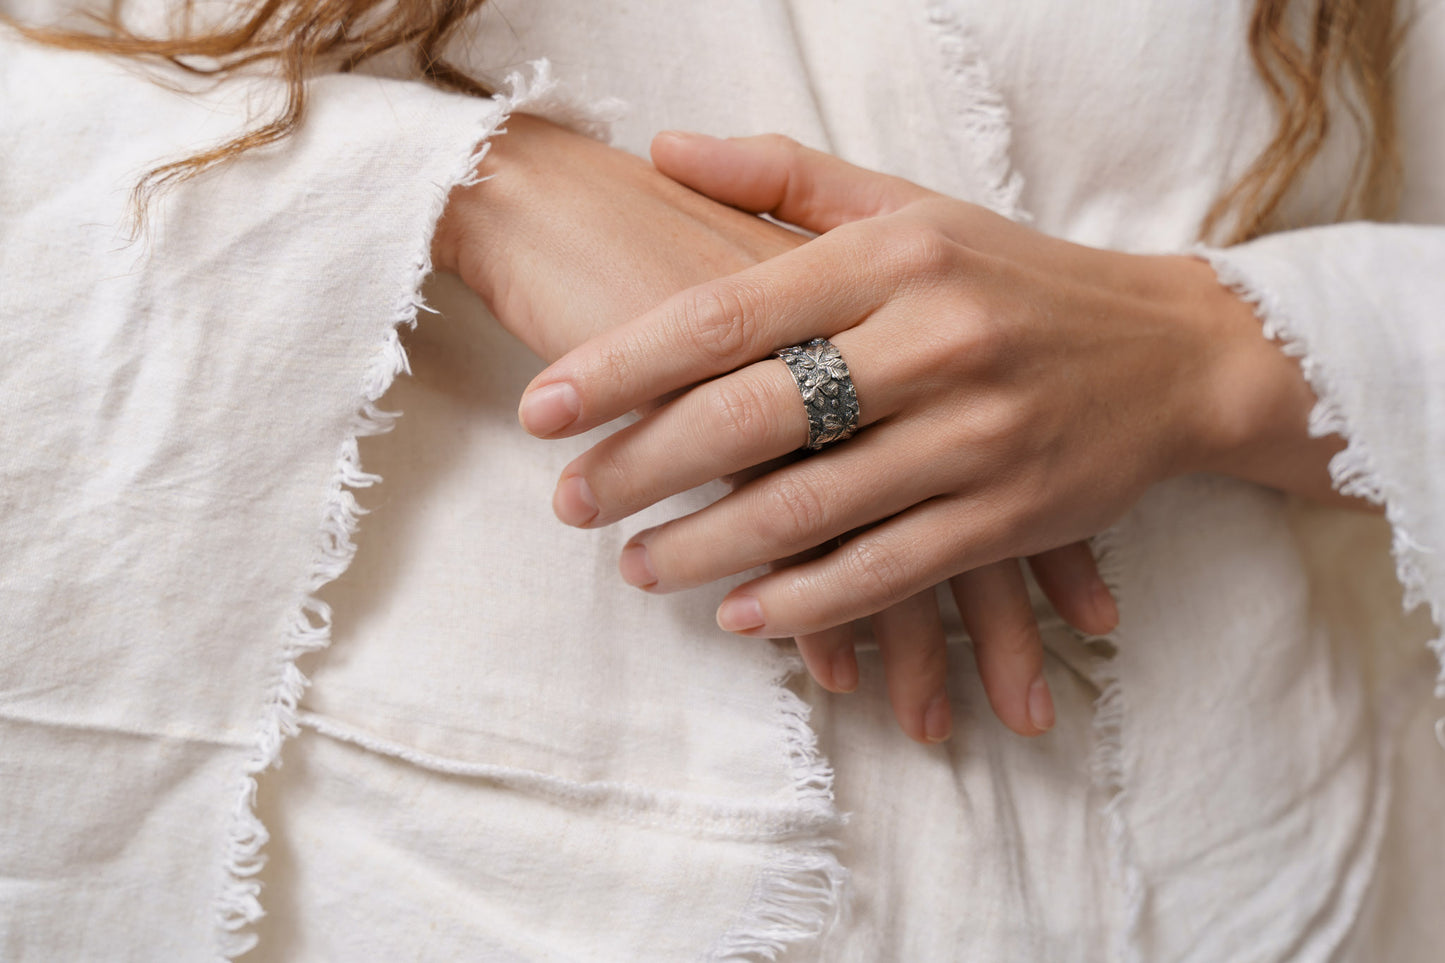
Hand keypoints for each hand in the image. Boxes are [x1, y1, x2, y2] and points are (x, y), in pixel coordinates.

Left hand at [432, 117, 1114, 742]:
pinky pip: (889, 571)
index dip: (622, 365)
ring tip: (634, 566)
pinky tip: (741, 616)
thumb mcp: (910, 206)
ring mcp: (979, 435)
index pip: (728, 311)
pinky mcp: (1013, 515)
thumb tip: (662, 146)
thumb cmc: (1013, 276)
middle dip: (642, 467)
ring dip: (707, 548)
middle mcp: (936, 339)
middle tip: (567, 502)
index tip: (543, 408)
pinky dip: (808, 603)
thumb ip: (783, 179)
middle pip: (754, 415)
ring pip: (812, 509)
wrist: (1173, 352)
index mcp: (896, 254)